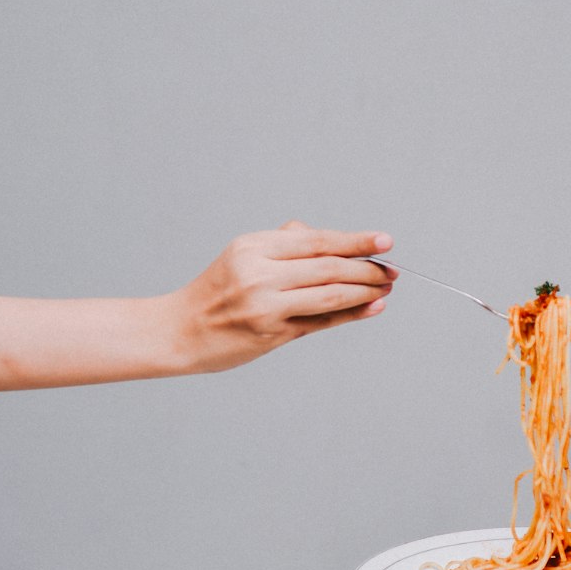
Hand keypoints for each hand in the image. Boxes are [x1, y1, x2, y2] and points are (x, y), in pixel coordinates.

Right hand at [169, 222, 397, 373]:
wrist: (177, 331)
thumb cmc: (215, 292)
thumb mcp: (241, 255)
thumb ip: (282, 244)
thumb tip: (325, 237)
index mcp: (253, 246)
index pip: (317, 240)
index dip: (356, 240)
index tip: (385, 240)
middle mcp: (259, 272)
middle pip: (328, 266)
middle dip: (368, 268)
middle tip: (393, 270)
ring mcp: (265, 304)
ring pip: (329, 293)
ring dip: (365, 290)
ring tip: (387, 287)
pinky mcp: (270, 332)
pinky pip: (320, 321)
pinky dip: (350, 313)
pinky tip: (372, 307)